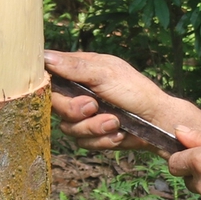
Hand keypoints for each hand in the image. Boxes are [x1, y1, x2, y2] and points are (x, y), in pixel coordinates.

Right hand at [44, 49, 200, 151]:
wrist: (156, 122)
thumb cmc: (135, 91)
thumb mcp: (105, 74)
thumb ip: (75, 68)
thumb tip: (44, 56)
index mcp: (79, 71)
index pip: (50, 75)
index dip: (47, 84)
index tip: (56, 90)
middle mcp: (78, 92)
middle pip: (54, 105)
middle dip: (74, 110)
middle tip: (93, 107)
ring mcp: (84, 115)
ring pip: (68, 128)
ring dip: (93, 127)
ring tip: (115, 122)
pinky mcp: (91, 134)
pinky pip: (83, 142)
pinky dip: (102, 139)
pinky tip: (118, 133)